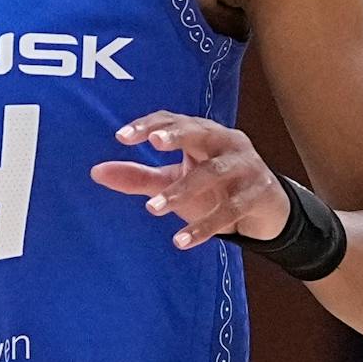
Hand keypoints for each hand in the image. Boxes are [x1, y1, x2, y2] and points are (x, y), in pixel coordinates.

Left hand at [90, 112, 291, 249]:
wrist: (266, 210)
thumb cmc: (213, 188)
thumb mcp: (173, 179)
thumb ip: (138, 176)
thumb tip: (95, 172)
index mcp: (203, 132)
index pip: (174, 120)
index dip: (149, 125)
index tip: (121, 137)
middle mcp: (226, 142)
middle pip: (200, 132)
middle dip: (177, 136)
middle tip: (152, 143)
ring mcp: (246, 166)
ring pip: (214, 173)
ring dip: (183, 190)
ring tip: (152, 209)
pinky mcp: (259, 193)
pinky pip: (230, 209)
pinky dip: (205, 226)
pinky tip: (180, 240)